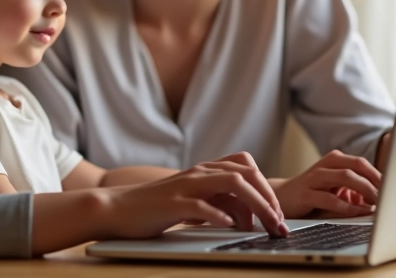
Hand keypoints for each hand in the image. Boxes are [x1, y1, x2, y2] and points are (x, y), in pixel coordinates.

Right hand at [101, 152, 288, 238]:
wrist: (117, 208)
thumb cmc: (157, 208)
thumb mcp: (193, 200)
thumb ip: (218, 201)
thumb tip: (247, 216)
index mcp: (204, 170)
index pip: (246, 167)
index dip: (266, 188)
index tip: (276, 214)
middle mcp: (198, 173)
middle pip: (245, 174)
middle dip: (268, 198)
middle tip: (278, 224)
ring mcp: (186, 186)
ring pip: (231, 184)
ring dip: (254, 205)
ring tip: (265, 227)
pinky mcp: (172, 203)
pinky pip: (200, 204)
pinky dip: (218, 214)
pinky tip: (228, 226)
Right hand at [272, 150, 381, 217]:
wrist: (282, 197)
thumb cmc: (313, 192)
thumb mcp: (335, 187)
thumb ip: (354, 189)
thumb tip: (379, 198)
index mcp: (333, 160)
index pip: (361, 163)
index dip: (378, 175)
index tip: (393, 188)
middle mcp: (324, 165)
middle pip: (355, 167)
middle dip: (374, 182)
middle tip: (387, 196)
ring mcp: (314, 178)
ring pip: (344, 177)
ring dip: (364, 190)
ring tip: (376, 204)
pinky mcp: (305, 193)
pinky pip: (329, 197)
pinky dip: (346, 205)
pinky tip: (356, 212)